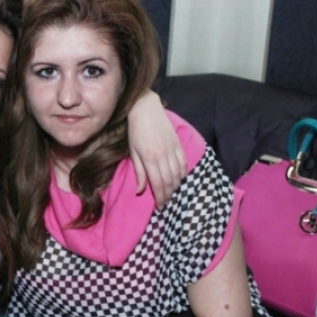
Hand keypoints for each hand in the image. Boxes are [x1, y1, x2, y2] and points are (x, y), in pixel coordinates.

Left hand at [127, 90, 186, 207]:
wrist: (145, 109)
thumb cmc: (135, 131)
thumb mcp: (132, 152)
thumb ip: (138, 172)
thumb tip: (141, 191)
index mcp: (149, 158)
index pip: (158, 184)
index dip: (160, 198)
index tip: (160, 207)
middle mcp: (163, 155)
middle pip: (169, 182)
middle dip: (168, 196)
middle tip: (166, 204)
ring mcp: (173, 149)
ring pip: (178, 174)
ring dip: (176, 187)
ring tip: (171, 194)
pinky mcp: (178, 144)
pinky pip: (184, 163)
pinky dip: (183, 174)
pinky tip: (179, 180)